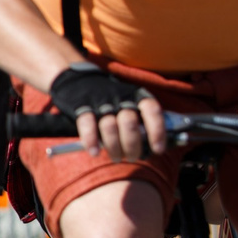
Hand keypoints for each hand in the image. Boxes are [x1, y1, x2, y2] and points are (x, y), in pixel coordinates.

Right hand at [47, 62, 165, 160]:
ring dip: (114, 148)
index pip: (152, 110)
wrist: (79, 80)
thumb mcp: (130, 103)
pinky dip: (91, 141)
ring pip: (109, 127)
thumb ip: (141, 120)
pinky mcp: (81, 106)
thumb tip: (152, 146)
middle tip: (132, 157)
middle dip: (132, 146)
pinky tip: (95, 152)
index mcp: (136, 95)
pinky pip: (87, 125)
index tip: (158, 149)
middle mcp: (120, 97)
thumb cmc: (112, 101)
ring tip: (116, 157)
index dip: (157, 131)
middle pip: (129, 123)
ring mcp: (100, 102)